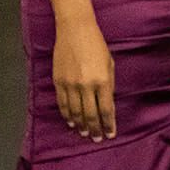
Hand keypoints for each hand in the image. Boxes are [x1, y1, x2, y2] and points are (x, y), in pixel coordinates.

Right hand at [52, 16, 114, 141]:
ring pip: (75, 112)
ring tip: (85, 133)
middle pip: (90, 114)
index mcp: (102, 80)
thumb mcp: (109, 64)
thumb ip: (109, 84)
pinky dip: (67, 115)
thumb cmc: (97, 45)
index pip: (106, 109)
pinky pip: (62, 103)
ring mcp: (70, 84)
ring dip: (80, 125)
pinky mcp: (58, 81)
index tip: (111, 133)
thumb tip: (106, 102)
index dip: (109, 124)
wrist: (75, 30)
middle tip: (97, 138)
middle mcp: (86, 85)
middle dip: (95, 129)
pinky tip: (71, 121)